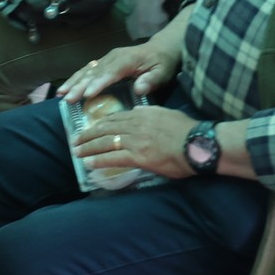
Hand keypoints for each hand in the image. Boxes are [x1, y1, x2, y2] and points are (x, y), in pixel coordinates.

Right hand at [58, 39, 181, 103]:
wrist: (161, 48)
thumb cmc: (161, 62)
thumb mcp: (162, 72)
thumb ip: (151, 80)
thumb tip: (139, 88)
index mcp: (126, 60)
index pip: (110, 73)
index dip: (98, 83)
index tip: (87, 95)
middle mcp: (112, 58)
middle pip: (94, 72)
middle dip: (79, 85)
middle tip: (68, 99)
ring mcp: (106, 59)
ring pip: (86, 70)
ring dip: (73, 82)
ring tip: (61, 94)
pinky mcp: (103, 62)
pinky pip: (87, 70)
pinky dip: (75, 79)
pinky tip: (66, 88)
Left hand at [74, 106, 195, 179]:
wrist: (199, 144)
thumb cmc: (188, 130)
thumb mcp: (167, 113)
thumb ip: (150, 112)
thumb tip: (137, 111)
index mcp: (142, 114)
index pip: (115, 118)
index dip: (99, 124)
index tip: (89, 128)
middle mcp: (135, 125)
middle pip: (105, 129)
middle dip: (87, 135)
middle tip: (75, 140)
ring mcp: (135, 141)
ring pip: (105, 142)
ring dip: (88, 147)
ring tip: (77, 152)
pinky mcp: (138, 157)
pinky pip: (113, 157)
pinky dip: (99, 160)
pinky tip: (89, 163)